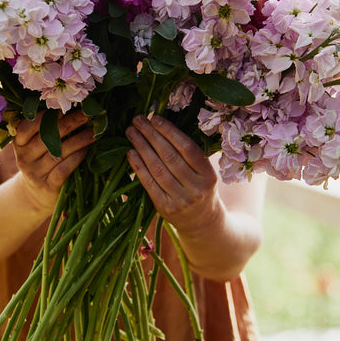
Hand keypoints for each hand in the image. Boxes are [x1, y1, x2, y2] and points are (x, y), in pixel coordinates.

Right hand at [13, 110, 93, 217]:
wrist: (35, 196)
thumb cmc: (40, 163)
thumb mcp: (34, 147)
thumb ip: (45, 130)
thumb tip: (72, 109)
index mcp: (19, 144)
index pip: (26, 127)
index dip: (43, 116)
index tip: (62, 106)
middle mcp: (24, 158)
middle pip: (46, 137)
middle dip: (68, 122)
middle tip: (86, 114)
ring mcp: (35, 173)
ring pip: (58, 152)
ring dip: (78, 139)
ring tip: (94, 131)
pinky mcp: (48, 186)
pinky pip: (63, 169)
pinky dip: (77, 157)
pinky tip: (87, 149)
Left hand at [125, 114, 217, 232]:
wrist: (202, 223)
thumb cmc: (200, 189)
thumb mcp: (204, 173)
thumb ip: (189, 154)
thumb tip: (162, 125)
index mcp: (208, 175)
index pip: (188, 148)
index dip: (170, 132)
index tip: (155, 118)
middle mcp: (196, 188)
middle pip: (170, 156)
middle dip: (151, 135)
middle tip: (138, 120)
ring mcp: (180, 200)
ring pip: (157, 168)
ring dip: (142, 147)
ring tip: (131, 132)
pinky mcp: (165, 208)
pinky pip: (149, 183)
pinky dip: (138, 166)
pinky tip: (131, 153)